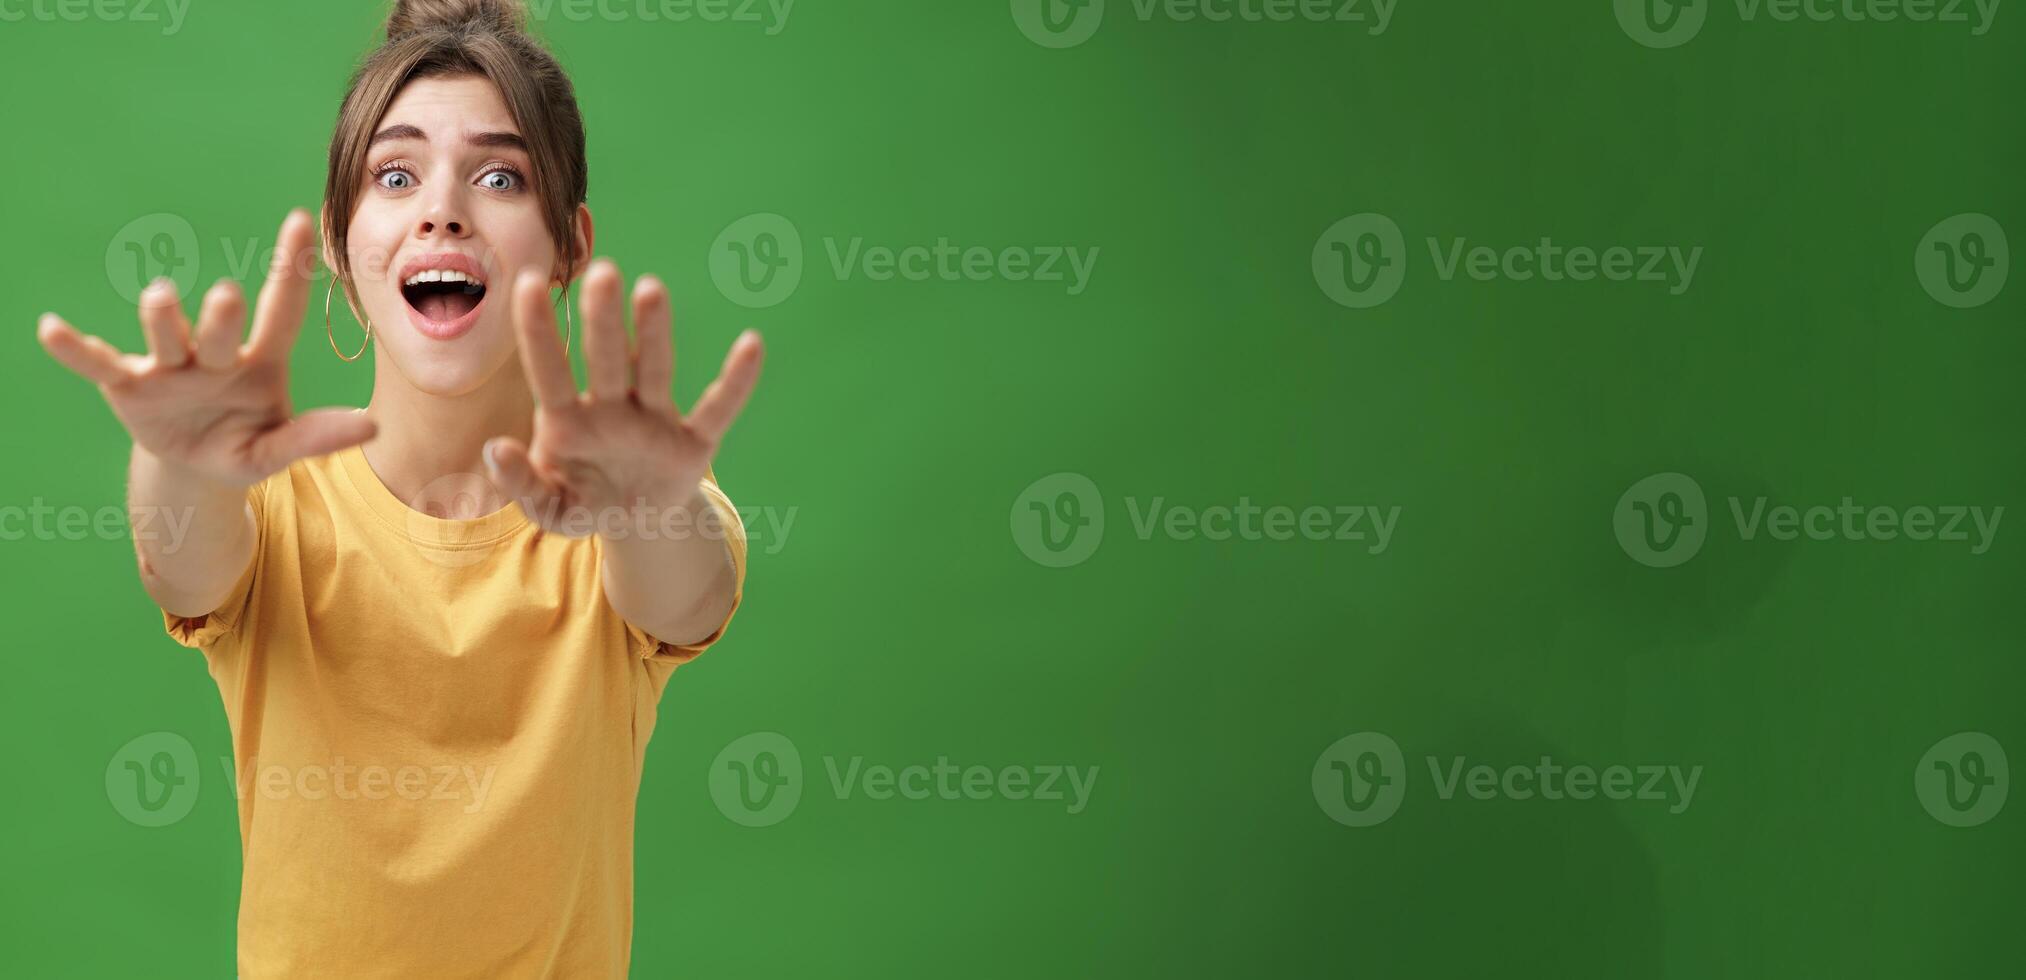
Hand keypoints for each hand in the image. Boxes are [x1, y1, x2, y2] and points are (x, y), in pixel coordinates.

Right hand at [36, 209, 375, 487]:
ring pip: (165, 334)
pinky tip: (51, 328)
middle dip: (222, 314)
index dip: (291, 269)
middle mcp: (213, 353)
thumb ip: (314, 438)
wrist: (195, 467)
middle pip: (220, 327)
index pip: (280, 309)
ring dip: (162, 317)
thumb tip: (372, 426)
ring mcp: (169, 366)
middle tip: (228, 295)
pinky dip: (76, 349)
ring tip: (162, 296)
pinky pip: (100, 363)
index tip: (300, 221)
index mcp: (259, 361)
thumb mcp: (276, 450)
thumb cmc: (244, 443)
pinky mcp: (128, 386)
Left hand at [485, 259, 763, 535]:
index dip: (539, 331)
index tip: (530, 282)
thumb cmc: (585, 504)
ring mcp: (654, 423)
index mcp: (568, 422)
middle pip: (606, 359)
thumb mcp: (549, 508)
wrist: (638, 526)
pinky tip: (751, 345)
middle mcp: (612, 410)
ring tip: (652, 289)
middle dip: (603, 320)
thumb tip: (493, 448)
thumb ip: (520, 483)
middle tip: (602, 272)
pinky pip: (717, 410)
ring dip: (655, 333)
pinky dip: (737, 382)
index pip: (549, 370)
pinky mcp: (693, 444)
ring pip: (654, 371)